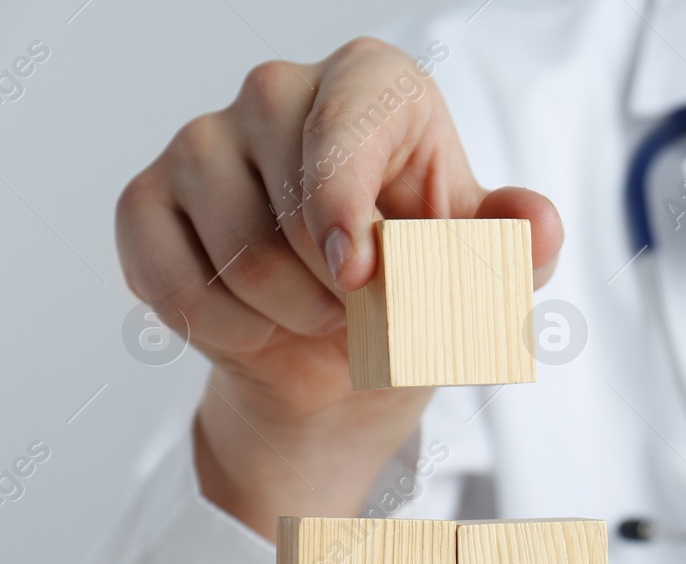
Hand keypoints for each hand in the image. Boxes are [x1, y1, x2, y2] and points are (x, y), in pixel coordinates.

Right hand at [114, 38, 563, 537]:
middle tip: (369, 306)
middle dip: (343, 291)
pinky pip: (177, 285)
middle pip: (293, 205)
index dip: (347, 206)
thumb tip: (540, 225)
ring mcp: (200, 142)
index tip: (363, 276)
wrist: (345, 356)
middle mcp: (276, 92)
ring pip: (239, 256)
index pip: (346, 123)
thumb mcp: (489, 273)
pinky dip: (232, 334)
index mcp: (370, 84)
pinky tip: (262, 326)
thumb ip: (519, 247)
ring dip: (296, 320)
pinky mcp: (145, 202)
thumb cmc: (421, 285)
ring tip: (322, 316)